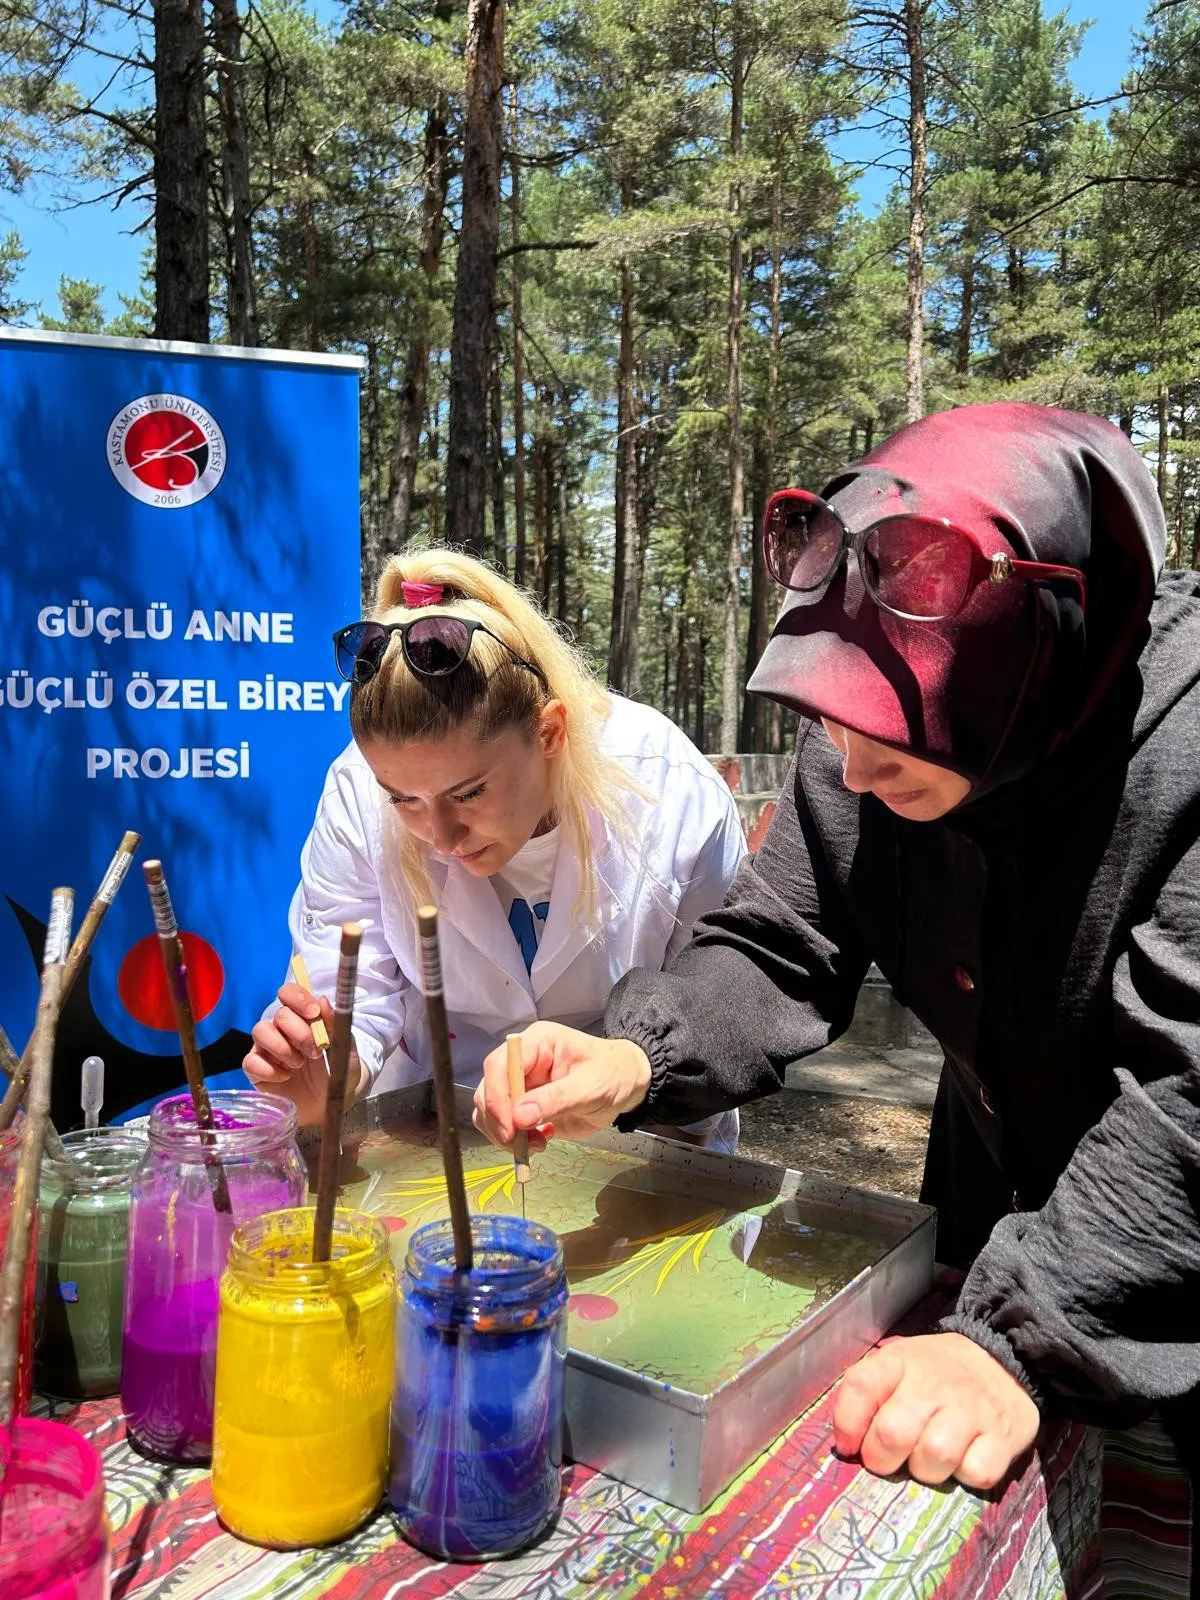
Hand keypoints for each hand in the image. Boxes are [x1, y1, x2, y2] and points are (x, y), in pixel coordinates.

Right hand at [243, 982, 363, 1126]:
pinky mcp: (256, 1070)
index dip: (298, 998)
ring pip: (260, 1031)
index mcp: (303, 1019)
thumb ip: (337, 1027)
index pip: (289, 993)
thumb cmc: (338, 1076)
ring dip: (283, 1048)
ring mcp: (266, 1048)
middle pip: (279, 1015)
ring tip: (299, 1065)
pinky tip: (284, 1078)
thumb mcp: (347, 1053)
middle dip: (300, 1032)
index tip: (313, 1013)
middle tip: (315, 1052)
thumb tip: (323, 1000)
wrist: (330, 1107)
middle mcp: (281, 1029)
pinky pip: (251, 1061)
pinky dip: (269, 1070)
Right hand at [473, 1023, 651, 1145]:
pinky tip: (540, 1139)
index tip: (509, 1127)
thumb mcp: (590, 1086)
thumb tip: (519, 1116)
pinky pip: (503, 1124)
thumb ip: (555, 1099)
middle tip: (521, 1142)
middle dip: (500, 1121)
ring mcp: (521, 1085)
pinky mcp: (523, 1107)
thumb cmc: (612, 1074)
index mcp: (537, 1044)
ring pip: (489, 1110)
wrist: (625, 1085)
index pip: (500, 1065)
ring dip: (505, 1134)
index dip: (497, 1097)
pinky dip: (513, 1139)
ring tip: (536, 1143)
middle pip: (488, 1089)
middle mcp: (522, 1062)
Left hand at [831, 1332, 1038, 1489]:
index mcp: (901, 1361)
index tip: (849, 1445)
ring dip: (925, 1470)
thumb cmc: (937, 1372)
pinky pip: (976, 1473)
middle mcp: (935, 1384)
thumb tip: (844, 1442)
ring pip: (933, 1457)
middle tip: (889, 1460)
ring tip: (928, 1459)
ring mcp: (971, 1410)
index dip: (847, 1423)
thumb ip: (870, 1392)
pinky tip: (965, 1459)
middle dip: (882, 1459)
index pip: (861, 1386)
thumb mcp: (899, 1363)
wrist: (1002, 1360)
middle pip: (892, 1433)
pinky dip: (967, 1475)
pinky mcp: (1002, 1438)